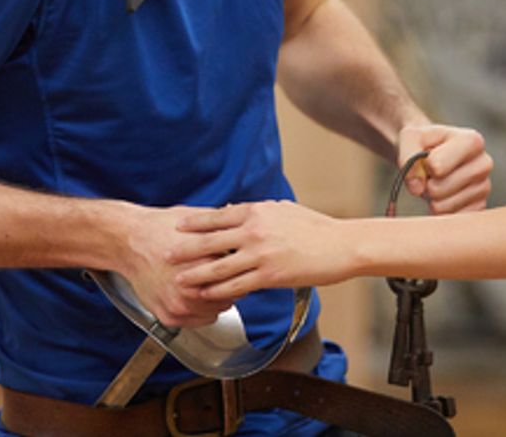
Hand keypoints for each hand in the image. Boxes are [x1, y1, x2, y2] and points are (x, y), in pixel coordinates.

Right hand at [118, 204, 234, 327]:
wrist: (130, 240)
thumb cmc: (160, 228)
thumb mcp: (198, 222)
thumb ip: (225, 229)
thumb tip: (246, 231)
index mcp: (204, 264)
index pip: (240, 276)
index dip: (242, 269)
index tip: (242, 266)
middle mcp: (191, 289)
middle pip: (231, 295)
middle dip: (231, 284)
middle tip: (228, 275)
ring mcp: (179, 305)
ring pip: (217, 310)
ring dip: (217, 299)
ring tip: (211, 284)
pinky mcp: (169, 316)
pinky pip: (198, 321)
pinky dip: (201, 311)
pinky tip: (198, 295)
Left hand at [171, 201, 354, 300]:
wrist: (341, 245)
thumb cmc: (315, 226)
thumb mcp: (283, 210)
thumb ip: (257, 211)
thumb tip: (234, 209)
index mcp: (257, 211)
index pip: (217, 217)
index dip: (194, 223)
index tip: (177, 226)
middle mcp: (255, 231)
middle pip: (210, 242)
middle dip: (185, 249)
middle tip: (164, 254)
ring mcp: (261, 254)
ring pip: (219, 268)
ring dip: (196, 275)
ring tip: (179, 281)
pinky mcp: (270, 276)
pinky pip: (237, 286)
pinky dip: (219, 292)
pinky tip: (207, 296)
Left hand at [396, 124, 491, 212]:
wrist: (433, 153)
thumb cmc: (423, 143)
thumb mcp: (410, 136)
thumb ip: (408, 154)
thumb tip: (417, 188)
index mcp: (472, 141)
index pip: (437, 167)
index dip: (424, 166)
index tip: (426, 159)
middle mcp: (484, 164)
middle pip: (439, 189)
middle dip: (426, 184)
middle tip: (430, 174)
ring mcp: (483, 188)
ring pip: (442, 207)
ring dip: (431, 198)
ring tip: (437, 182)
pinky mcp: (479, 208)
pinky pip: (449, 220)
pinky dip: (440, 211)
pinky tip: (445, 196)